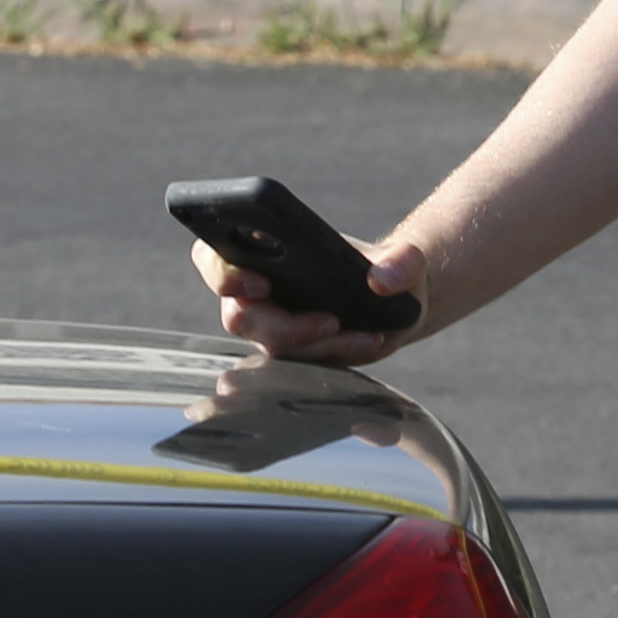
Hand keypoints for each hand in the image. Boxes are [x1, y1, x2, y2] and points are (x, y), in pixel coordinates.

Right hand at [192, 233, 429, 366]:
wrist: (400, 301)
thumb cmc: (387, 268)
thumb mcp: (404, 259)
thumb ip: (401, 262)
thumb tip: (382, 281)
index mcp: (262, 251)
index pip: (214, 259)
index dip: (223, 272)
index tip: (260, 281)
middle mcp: (259, 291)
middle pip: (238, 316)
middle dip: (280, 324)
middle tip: (328, 320)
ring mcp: (273, 325)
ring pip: (270, 346)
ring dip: (313, 344)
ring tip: (356, 333)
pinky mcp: (292, 354)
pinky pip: (299, 366)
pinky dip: (334, 356)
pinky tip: (367, 343)